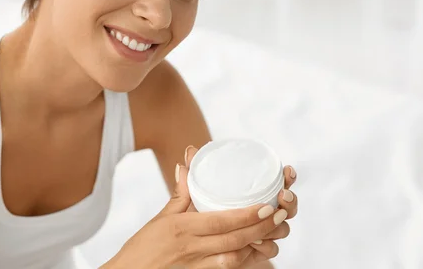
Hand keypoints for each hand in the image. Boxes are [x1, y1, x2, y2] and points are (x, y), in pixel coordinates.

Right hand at [103, 163, 287, 268]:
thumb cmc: (143, 246)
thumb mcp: (162, 217)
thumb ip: (180, 193)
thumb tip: (185, 165)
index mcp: (182, 228)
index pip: (220, 221)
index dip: (246, 215)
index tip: (266, 205)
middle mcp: (192, 247)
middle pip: (233, 239)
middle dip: (260, 228)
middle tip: (279, 215)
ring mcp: (197, 265)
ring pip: (234, 257)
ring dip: (256, 244)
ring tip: (273, 231)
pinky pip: (226, 268)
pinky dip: (242, 259)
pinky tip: (254, 249)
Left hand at [184, 146, 298, 264]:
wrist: (197, 247)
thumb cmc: (199, 217)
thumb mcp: (195, 195)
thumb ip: (194, 175)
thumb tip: (190, 151)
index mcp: (256, 196)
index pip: (279, 184)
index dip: (287, 177)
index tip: (287, 170)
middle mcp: (265, 214)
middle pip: (288, 207)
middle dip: (290, 200)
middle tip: (283, 195)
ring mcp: (263, 234)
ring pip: (282, 229)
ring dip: (277, 223)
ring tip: (272, 216)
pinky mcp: (258, 252)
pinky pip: (271, 250)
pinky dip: (266, 245)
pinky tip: (258, 241)